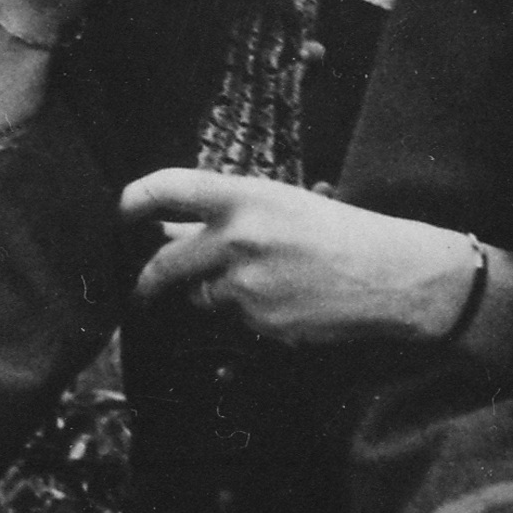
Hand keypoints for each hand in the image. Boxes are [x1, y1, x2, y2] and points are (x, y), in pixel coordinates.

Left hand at [122, 169, 476, 343]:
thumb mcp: (283, 204)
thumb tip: (171, 231)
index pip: (168, 189)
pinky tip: (285, 301)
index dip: (132, 201)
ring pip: (201, 297)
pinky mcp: (260, 324)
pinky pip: (235, 321)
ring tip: (261, 281)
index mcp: (246, 196)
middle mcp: (238, 238)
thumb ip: (226, 215)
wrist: (392, 275)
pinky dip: (248, 315)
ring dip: (213, 294)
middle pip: (164, 263)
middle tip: (142, 287)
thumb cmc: (340, 232)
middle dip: (149, 280)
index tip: (120, 213)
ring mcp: (247, 285)